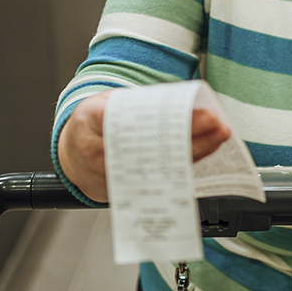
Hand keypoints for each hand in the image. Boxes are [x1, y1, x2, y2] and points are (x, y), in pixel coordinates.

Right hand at [58, 91, 231, 202]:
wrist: (72, 156)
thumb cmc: (93, 124)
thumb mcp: (104, 101)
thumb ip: (134, 102)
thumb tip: (177, 101)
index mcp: (92, 120)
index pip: (132, 118)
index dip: (165, 117)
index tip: (191, 110)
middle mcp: (100, 152)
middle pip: (153, 145)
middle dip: (189, 134)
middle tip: (215, 122)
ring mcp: (113, 175)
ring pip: (161, 166)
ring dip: (195, 150)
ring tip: (219, 134)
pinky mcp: (125, 190)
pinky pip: (160, 180)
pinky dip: (185, 164)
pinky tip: (205, 150)